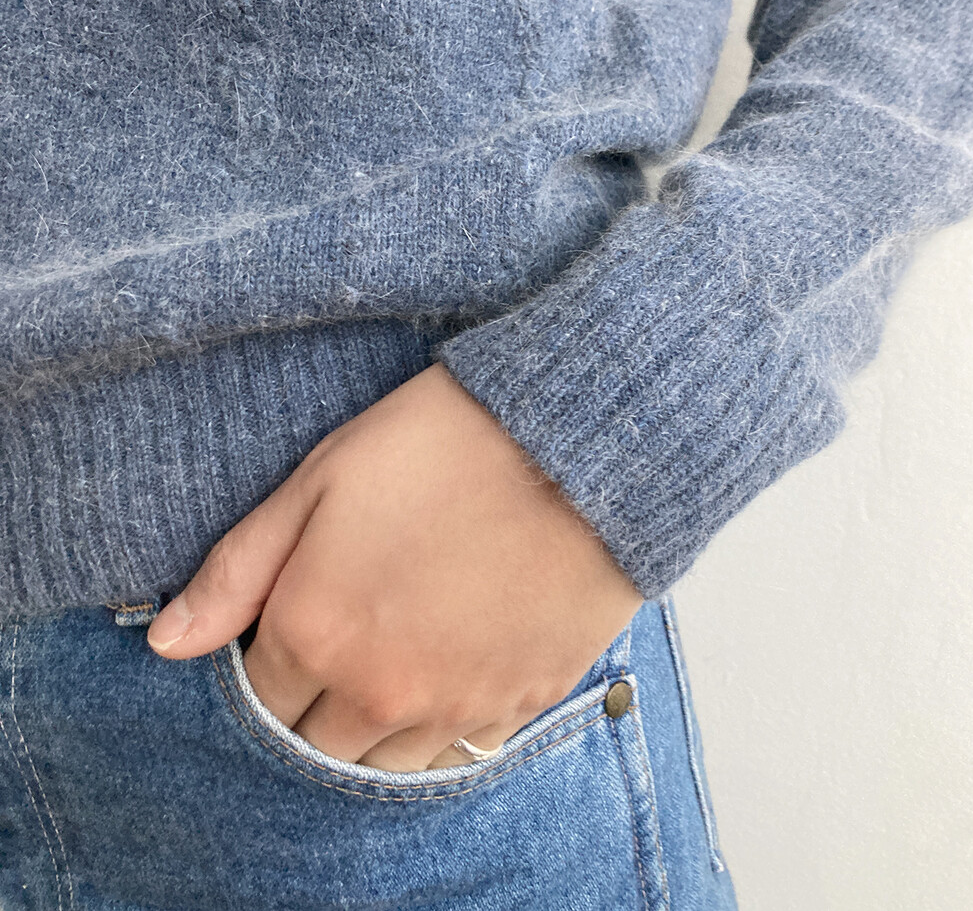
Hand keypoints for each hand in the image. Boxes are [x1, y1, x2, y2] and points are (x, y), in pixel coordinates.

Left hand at [146, 362, 642, 771]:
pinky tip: (455, 659)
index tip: (299, 615)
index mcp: (316, 635)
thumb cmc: (444, 444)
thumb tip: (166, 643)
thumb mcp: (320, 479)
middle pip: (318, 741)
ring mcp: (453, 708)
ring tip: (402, 644)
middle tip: (350, 628)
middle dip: (317, 698)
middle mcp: (379, 693)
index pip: (260, 696)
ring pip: (386, 757)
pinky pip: (459, 749)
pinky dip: (444, 721)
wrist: (578, 444)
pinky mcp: (518, 703)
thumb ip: (238, 569)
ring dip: (378, 719)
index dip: (272, 656)